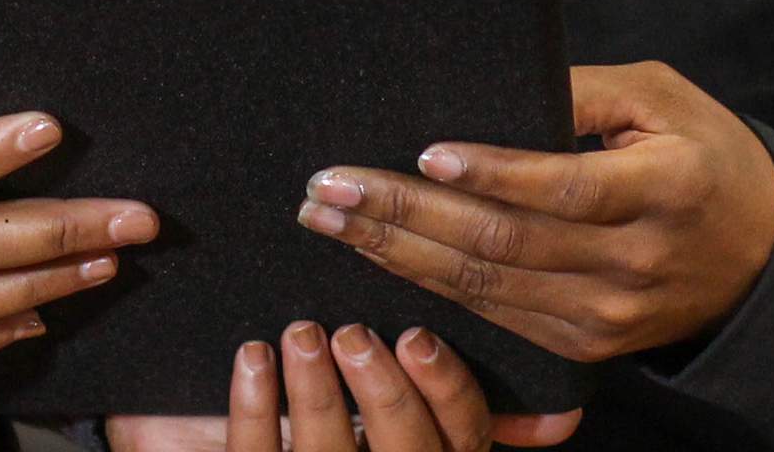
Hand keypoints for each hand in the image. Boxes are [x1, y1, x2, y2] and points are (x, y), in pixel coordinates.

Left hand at [108, 321, 577, 451]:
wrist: (222, 434)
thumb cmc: (327, 407)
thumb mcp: (393, 407)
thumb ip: (445, 399)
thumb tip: (551, 404)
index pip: (464, 432)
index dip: (449, 387)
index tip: (414, 334)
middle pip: (407, 450)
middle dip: (382, 391)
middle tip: (352, 333)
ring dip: (316, 393)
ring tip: (300, 333)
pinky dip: (254, 406)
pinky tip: (253, 357)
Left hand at [298, 62, 773, 362]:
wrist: (762, 259)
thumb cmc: (705, 156)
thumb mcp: (662, 98)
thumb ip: (583, 89)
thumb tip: (497, 80)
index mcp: (664, 189)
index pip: (565, 187)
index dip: (493, 173)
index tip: (424, 155)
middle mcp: (633, 262)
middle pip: (505, 243)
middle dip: (404, 215)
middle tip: (330, 186)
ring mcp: (607, 315)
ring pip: (486, 287)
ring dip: (396, 253)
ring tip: (329, 218)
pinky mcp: (584, 344)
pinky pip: (496, 315)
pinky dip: (430, 287)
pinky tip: (380, 257)